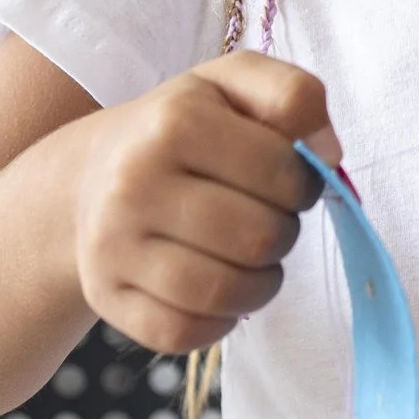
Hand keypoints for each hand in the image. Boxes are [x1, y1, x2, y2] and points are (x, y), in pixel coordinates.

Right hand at [67, 50, 340, 354]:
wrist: (88, 176)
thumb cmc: (180, 129)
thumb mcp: (235, 85)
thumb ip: (296, 97)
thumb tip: (330, 154)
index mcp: (175, 122)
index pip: (283, 173)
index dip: (304, 183)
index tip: (287, 181)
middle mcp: (133, 185)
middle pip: (260, 238)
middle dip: (283, 233)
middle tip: (267, 219)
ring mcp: (112, 246)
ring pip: (225, 293)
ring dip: (261, 283)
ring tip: (253, 259)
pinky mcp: (105, 296)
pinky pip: (185, 333)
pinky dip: (218, 320)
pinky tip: (218, 290)